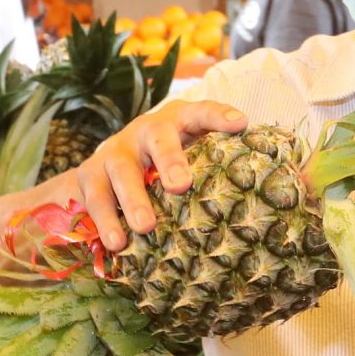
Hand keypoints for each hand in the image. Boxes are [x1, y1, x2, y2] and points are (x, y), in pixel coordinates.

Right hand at [76, 99, 248, 251]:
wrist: (104, 174)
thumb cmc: (162, 171)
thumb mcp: (189, 161)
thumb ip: (216, 168)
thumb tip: (265, 192)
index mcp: (176, 124)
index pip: (200, 112)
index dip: (218, 116)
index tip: (240, 124)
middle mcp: (144, 132)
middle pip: (158, 137)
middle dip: (170, 160)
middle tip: (181, 186)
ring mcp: (113, 152)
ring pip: (121, 170)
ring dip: (133, 198)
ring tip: (145, 227)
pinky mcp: (89, 175)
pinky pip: (94, 197)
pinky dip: (104, 220)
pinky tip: (116, 243)